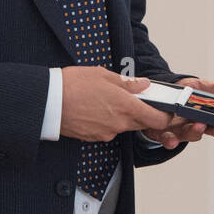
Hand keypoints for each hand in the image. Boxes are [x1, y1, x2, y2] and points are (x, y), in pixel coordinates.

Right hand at [59, 66, 173, 141]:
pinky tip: (95, 108)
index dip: (165, 116)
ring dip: (121, 116)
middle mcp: (119, 123)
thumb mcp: (104, 76)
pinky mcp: (93, 137)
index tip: (166, 110)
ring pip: (123, 126)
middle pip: (141, 123)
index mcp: (126, 107)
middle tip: (132, 98)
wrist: (47, 102)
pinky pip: (107, 130)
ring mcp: (106, 132)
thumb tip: (143, 85)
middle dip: (141, 113)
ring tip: (106, 100)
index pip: (157, 119)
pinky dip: (106, 121)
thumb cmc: (73, 85)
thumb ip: (128, 83)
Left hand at [143, 77, 213, 147]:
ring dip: (195, 132)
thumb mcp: (203, 87)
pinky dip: (171, 141)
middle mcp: (195, 125)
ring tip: (200, 126)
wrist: (156, 95)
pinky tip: (173, 141)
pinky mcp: (162, 133)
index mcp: (206, 115)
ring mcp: (179, 130)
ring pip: (190, 134)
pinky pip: (167, 139)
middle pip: (209, 130)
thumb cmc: (182, 93)